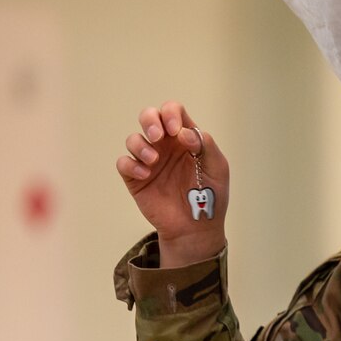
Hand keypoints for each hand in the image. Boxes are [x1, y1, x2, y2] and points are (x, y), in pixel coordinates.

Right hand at [114, 100, 228, 266]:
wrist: (197, 228)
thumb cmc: (210, 196)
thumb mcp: (217, 168)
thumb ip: (205, 145)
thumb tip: (183, 132)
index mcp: (184, 138)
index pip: (173, 111)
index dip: (171, 113)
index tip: (175, 130)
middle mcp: (165, 145)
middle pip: (149, 116)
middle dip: (149, 120)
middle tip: (157, 136)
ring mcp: (149, 161)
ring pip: (133, 139)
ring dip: (141, 145)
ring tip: (153, 161)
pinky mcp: (136, 178)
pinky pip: (124, 163)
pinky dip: (131, 165)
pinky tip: (146, 175)